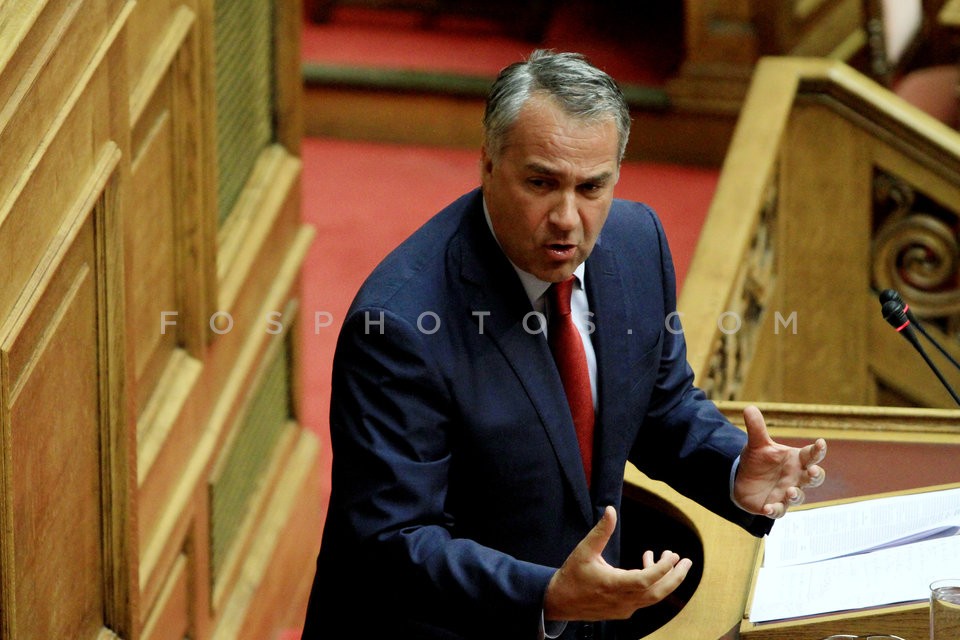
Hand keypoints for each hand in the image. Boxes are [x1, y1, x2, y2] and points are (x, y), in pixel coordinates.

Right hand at [543, 506, 692, 621]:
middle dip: (676, 577)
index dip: (662, 569)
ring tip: (671, 559)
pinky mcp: (623, 610)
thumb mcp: (584, 550)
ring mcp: (624, 608)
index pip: (646, 580)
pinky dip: (652, 583)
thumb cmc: (571, 575)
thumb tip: (610, 510)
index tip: (673, 556)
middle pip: (658, 592)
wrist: (559, 601)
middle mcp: (622, 600)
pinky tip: (647, 563)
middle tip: (686, 561)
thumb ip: (600, 531)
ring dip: (665, 579)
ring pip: (653, 597)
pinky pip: (644, 598)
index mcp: (613, 585)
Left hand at [733, 405, 826, 518]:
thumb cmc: (759, 460)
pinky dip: (775, 510)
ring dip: (797, 495)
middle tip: (814, 471)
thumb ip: (756, 428)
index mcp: (795, 460)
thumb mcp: (756, 444)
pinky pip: (779, 511)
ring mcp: (787, 493)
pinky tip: (768, 507)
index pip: (811, 454)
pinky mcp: (775, 505)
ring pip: (799, 497)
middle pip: (814, 478)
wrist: (743, 479)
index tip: (821, 442)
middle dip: (816, 475)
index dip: (818, 450)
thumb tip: (749, 407)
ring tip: (790, 490)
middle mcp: (796, 477)